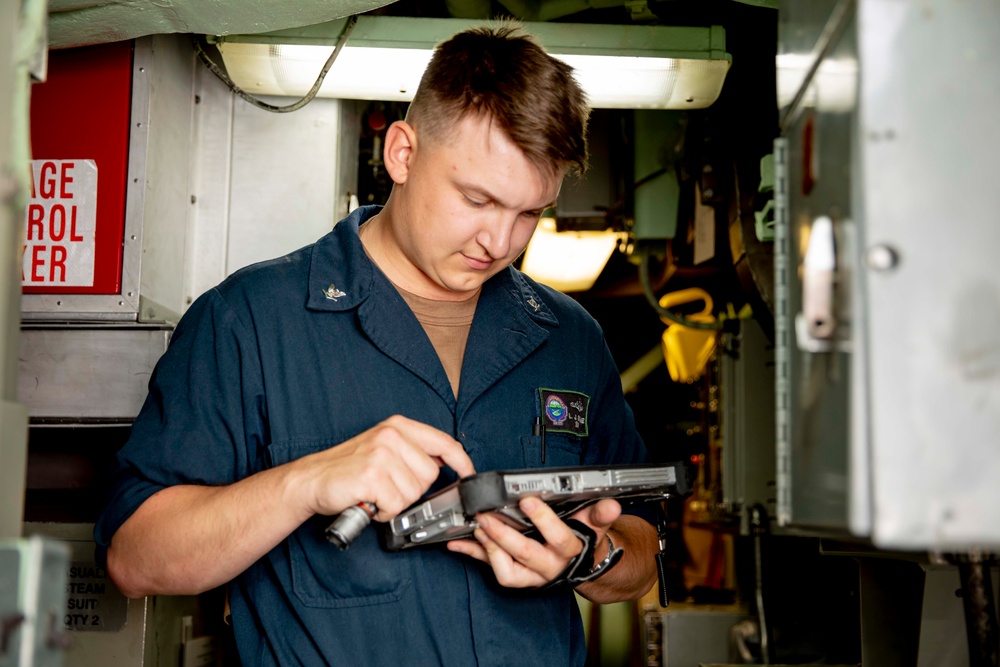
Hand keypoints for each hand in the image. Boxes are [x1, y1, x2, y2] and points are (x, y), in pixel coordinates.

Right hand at [292, 415, 474, 521]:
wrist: (311, 479)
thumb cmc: (348, 468)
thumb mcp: (384, 447)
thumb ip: (413, 451)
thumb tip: (447, 464)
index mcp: (398, 426)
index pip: (444, 443)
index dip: (462, 462)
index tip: (468, 475)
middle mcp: (392, 435)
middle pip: (429, 475)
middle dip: (411, 490)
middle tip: (387, 488)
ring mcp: (382, 454)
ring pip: (413, 493)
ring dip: (395, 503)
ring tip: (376, 494)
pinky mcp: (372, 476)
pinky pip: (396, 505)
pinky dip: (383, 511)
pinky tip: (369, 502)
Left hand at [447, 497, 621, 587]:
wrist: (579, 564)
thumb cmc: (582, 537)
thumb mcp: (594, 523)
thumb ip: (600, 514)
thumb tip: (611, 505)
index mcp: (569, 550)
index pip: (558, 537)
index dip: (543, 520)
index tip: (527, 500)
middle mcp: (550, 567)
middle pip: (526, 554)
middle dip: (505, 535)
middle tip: (488, 516)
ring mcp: (531, 575)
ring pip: (508, 572)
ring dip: (490, 550)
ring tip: (478, 529)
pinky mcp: (514, 575)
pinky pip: (491, 569)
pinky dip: (473, 556)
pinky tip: (457, 544)